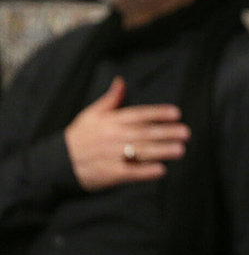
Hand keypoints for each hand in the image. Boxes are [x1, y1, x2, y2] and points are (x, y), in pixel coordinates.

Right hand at [62, 76, 190, 191]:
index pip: (138, 115)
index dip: (158, 113)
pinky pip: (129, 173)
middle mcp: (113, 137)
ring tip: (180, 150)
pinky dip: (144, 172)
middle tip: (186, 133)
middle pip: (144, 133)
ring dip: (161, 151)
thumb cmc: (78, 137)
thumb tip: (121, 81)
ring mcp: (111, 156)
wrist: (57, 163)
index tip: (176, 113)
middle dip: (166, 132)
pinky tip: (160, 170)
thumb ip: (111, 99)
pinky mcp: (108, 174)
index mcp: (110, 121)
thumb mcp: (92, 114)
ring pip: (139, 152)